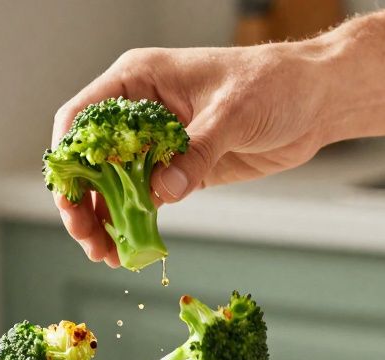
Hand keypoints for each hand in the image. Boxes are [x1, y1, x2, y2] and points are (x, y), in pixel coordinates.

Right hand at [52, 43, 326, 265]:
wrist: (315, 101)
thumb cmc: (274, 84)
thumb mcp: (232, 113)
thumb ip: (195, 152)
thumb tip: (162, 191)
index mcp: (139, 80)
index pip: (83, 117)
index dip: (69, 157)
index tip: (68, 195)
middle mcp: (139, 111)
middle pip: (89, 159)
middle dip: (82, 200)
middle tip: (87, 237)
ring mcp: (156, 143)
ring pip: (111, 185)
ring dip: (103, 220)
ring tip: (105, 254)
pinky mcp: (177, 169)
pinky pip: (142, 200)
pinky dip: (132, 224)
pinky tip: (128, 249)